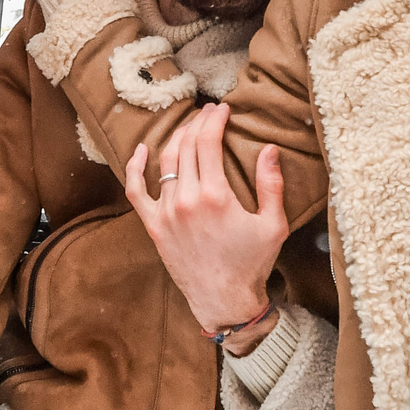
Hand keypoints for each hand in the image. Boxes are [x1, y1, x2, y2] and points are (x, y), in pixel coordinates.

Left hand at [122, 103, 287, 350]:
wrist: (224, 301)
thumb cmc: (252, 264)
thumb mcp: (273, 224)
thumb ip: (272, 184)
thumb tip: (269, 149)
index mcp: (214, 195)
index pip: (208, 141)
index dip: (215, 119)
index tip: (223, 109)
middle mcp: (186, 200)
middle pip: (186, 146)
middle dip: (198, 123)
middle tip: (209, 113)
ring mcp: (166, 213)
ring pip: (165, 162)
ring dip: (176, 138)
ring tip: (189, 127)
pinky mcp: (154, 226)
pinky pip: (136, 191)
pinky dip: (135, 168)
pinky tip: (142, 150)